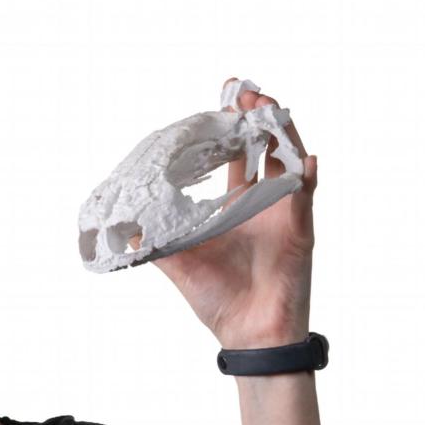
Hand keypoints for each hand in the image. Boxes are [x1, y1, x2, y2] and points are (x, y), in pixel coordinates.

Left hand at [131, 78, 318, 348]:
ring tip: (266, 106)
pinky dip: (306, 175)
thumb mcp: (177, 261)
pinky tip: (302, 158)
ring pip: (288, 160)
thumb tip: (117, 227)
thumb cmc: (217, 298)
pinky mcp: (300, 230)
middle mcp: (263, 202)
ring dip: (280, 131)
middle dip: (256, 116)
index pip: (235, 154)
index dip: (230, 126)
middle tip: (243, 91)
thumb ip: (151, 241)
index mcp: (236, 205)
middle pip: (264, 147)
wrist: (247, 333)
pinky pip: (307, 196)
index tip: (222, 97)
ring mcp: (285, 212)